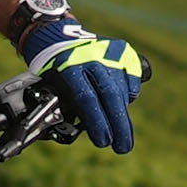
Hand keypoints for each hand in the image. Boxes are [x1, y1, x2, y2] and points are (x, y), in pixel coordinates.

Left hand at [20, 17, 147, 152]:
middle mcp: (92, 57)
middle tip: (122, 148)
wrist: (59, 38)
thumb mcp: (55, 88)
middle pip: (109, 95)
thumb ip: (70, 107)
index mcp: (70, 66)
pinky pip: (131, 77)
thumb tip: (90, 131)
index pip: (86, 98)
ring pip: (121, 89)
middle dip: (118, 124)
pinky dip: (129, 93)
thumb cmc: (56, 71)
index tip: (103, 141)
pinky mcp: (122, 50)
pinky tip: (123, 104)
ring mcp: (109, 52)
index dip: (96, 121)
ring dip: (123, 116)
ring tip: (123, 137)